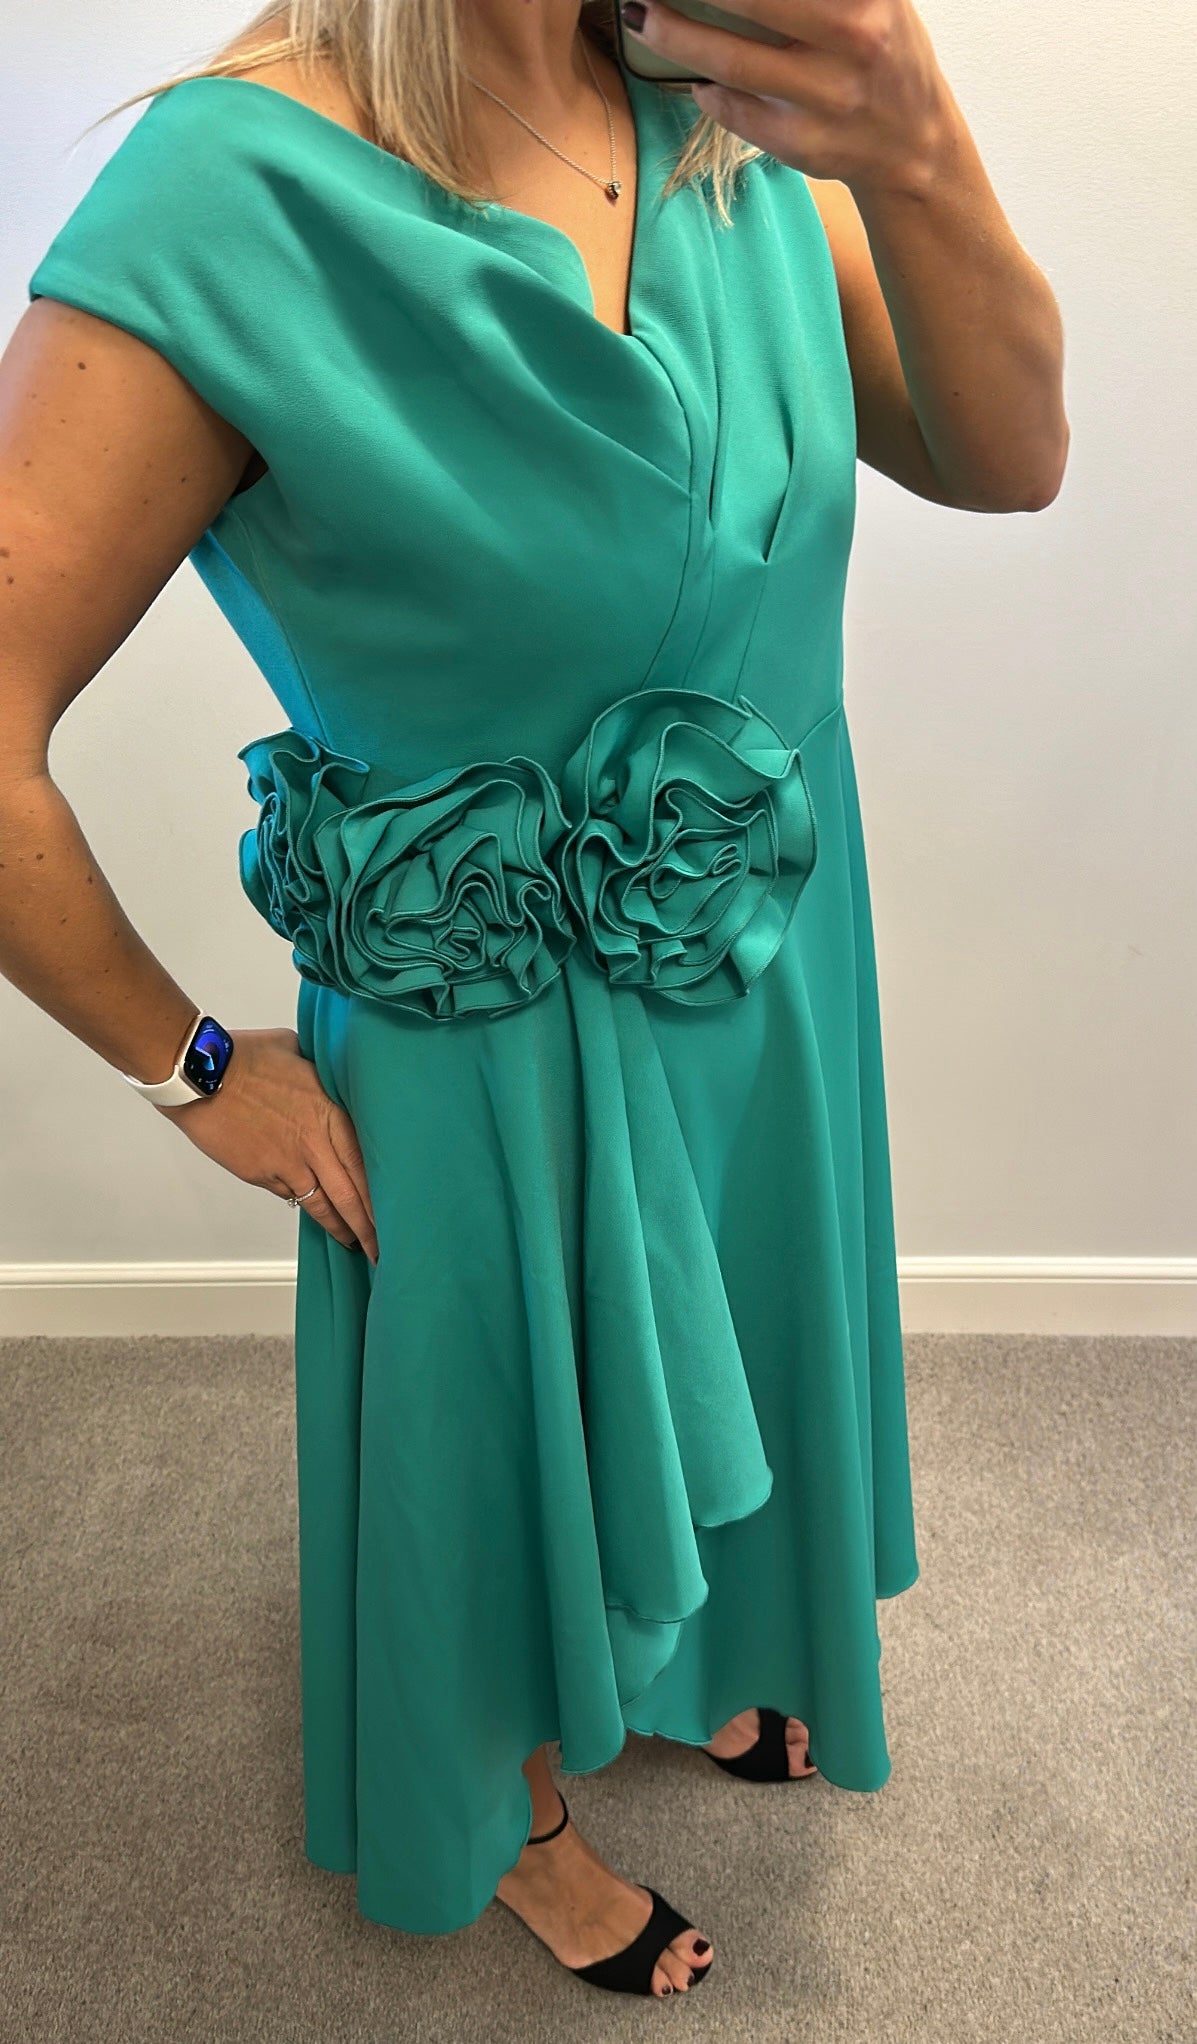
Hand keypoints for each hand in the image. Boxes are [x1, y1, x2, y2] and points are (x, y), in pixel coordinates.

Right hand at [158, 1026, 378, 1264]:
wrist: (201, 1076)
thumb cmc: (245, 1056)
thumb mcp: (297, 1052)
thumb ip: (319, 1072)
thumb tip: (327, 1074)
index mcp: (330, 1112)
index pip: (365, 1163)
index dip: (380, 1192)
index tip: (397, 1211)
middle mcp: (314, 1144)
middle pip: (349, 1195)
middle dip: (368, 1227)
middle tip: (381, 1250)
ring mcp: (287, 1163)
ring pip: (321, 1204)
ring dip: (339, 1227)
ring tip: (355, 1243)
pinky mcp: (261, 1174)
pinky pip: (289, 1194)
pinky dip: (303, 1204)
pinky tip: (314, 1213)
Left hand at [620, 0, 951, 195]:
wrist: (913, 144)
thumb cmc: (882, 51)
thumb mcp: (871, 1)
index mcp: (865, 2)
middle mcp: (852, 45)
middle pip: (749, 2)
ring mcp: (825, 100)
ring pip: (730, 63)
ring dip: (675, 37)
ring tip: (646, 20)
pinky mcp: (801, 144)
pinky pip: (734, 109)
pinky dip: (707, 90)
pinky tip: (696, 77)